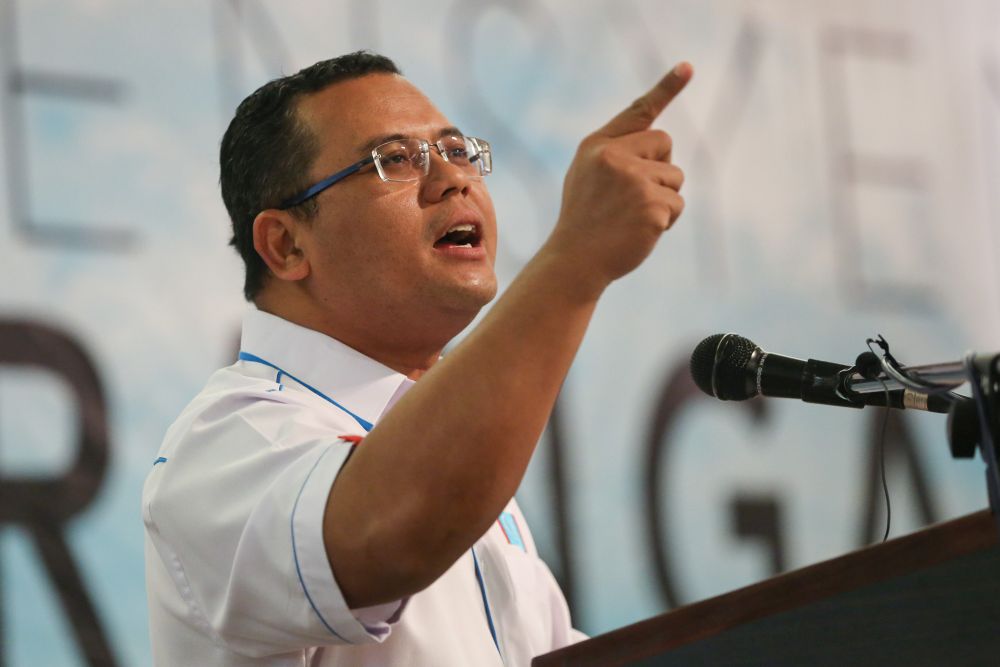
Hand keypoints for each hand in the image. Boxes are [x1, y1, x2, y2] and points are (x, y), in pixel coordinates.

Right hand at [546, 62, 691, 290]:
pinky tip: (640, 231)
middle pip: (665, 144)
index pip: (638, 112)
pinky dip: (665, 221)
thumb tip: (660, 145)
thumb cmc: (585, 220)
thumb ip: (616, 154)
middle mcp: (614, 156)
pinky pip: (677, 204)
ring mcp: (633, 180)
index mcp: (597, 145)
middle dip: (660, 169)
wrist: (575, 261)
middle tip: (631, 197)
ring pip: (675, 177)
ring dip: (664, 199)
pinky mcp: (651, 205)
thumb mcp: (587, 176)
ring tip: (632, 217)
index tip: (689, 66)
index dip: (667, 88)